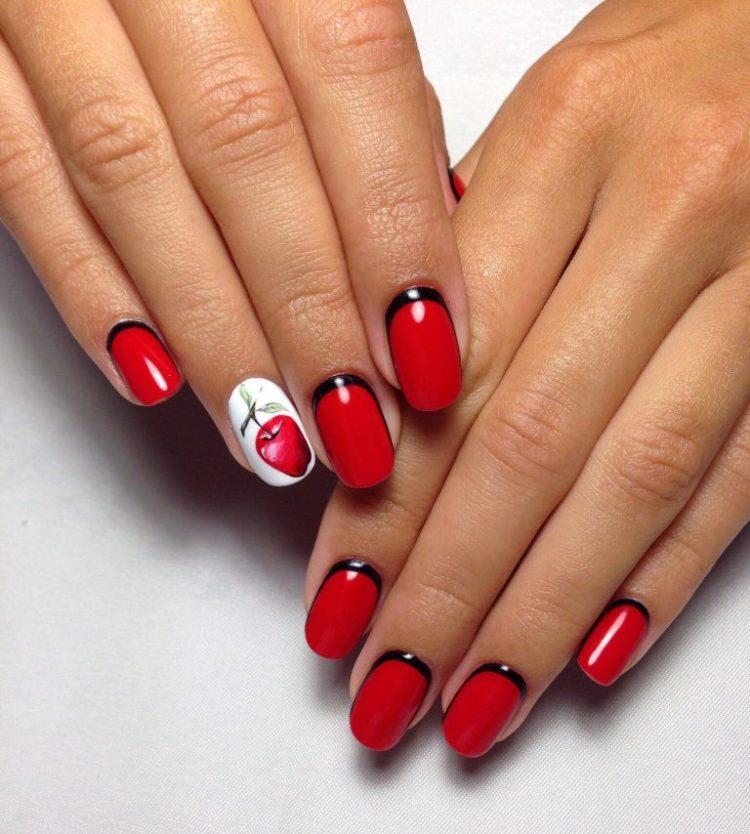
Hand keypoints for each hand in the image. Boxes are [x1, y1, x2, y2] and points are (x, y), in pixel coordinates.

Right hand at [0, 0, 466, 487]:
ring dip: (212, 329)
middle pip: (246, 146)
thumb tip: (437, 223)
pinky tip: (155, 379)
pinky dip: (91, 288)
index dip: (394, 228)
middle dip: (309, 310)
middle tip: (357, 426)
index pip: (356, 74)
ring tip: (271, 434)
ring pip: (131, 176)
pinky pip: (17, 177)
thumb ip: (369, 91)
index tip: (428, 354)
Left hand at [305, 0, 749, 754]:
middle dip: (448, 587)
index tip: (336, 595)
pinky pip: (739, 478)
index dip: (383, 500)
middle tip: (386, 686)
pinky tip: (592, 651)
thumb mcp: (553, 114)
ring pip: (631, 480)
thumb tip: (391, 404)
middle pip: (531, 442)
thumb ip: (472, 253)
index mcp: (576, 133)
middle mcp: (672, 207)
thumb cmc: (672, 64)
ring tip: (469, 702)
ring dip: (540, 612)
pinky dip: (660, 575)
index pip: (451, 360)